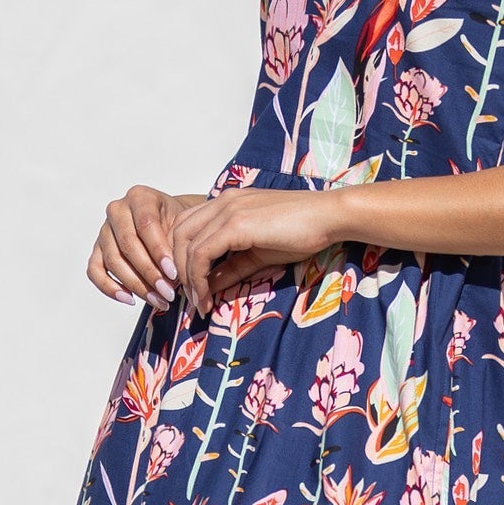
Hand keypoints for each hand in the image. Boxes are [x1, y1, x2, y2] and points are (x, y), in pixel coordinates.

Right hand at [87, 185, 206, 309]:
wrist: (169, 223)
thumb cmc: (176, 223)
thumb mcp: (182, 225)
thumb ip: (177, 243)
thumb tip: (176, 275)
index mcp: (139, 197)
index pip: (146, 224)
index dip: (159, 251)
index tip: (174, 273)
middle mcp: (117, 210)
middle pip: (128, 244)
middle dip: (149, 272)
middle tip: (167, 292)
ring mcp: (104, 230)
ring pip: (113, 260)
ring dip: (136, 285)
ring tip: (158, 300)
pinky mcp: (97, 249)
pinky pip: (95, 271)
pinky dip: (109, 287)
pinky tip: (130, 299)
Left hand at [168, 186, 341, 316]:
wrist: (327, 217)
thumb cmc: (301, 232)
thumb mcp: (258, 254)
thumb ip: (230, 268)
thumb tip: (208, 287)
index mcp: (226, 203)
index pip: (186, 227)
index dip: (181, 258)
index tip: (192, 287)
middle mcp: (221, 201)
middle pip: (178, 234)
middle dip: (176, 268)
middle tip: (188, 297)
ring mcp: (226, 210)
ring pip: (186, 246)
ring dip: (187, 278)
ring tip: (198, 303)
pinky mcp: (235, 224)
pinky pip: (202, 254)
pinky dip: (198, 279)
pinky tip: (207, 297)